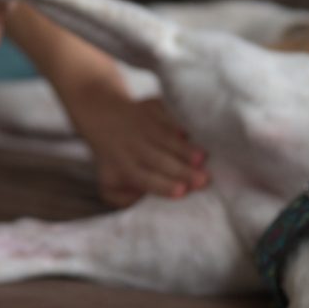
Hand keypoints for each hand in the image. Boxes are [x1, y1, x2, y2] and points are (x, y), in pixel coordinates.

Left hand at [64, 85, 208, 207]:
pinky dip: (177, 123)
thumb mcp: (109, 183)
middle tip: (205, 180)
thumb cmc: (115, 157)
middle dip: (182, 171)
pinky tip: (189, 133)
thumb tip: (143, 200)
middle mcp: (133, 146)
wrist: (103, 113)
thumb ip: (124, 199)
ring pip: (166, 139)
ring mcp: (143, 125)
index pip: (145, 179)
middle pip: (160, 161)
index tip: (182, 192)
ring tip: (203, 158)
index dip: (164, 185)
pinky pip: (166, 115)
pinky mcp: (152, 107)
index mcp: (125, 167)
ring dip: (185, 149)